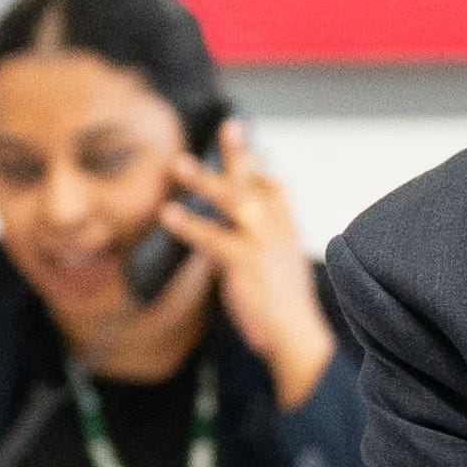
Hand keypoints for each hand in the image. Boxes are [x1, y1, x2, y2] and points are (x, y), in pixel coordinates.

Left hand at [150, 121, 337, 408]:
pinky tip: (168, 214)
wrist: (298, 340)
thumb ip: (267, 254)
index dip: (262, 169)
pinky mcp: (246, 263)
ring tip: (177, 163)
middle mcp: (279, 233)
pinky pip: (212, 238)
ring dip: (203, 180)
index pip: (278, 191)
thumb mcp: (283, 276)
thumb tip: (247, 251)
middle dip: (241, 154)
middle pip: (258, 184)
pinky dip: (188, 225)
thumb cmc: (288, 316)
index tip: (247, 145)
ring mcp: (263, 245)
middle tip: (230, 126)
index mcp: (289, 235)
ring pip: (233, 202)